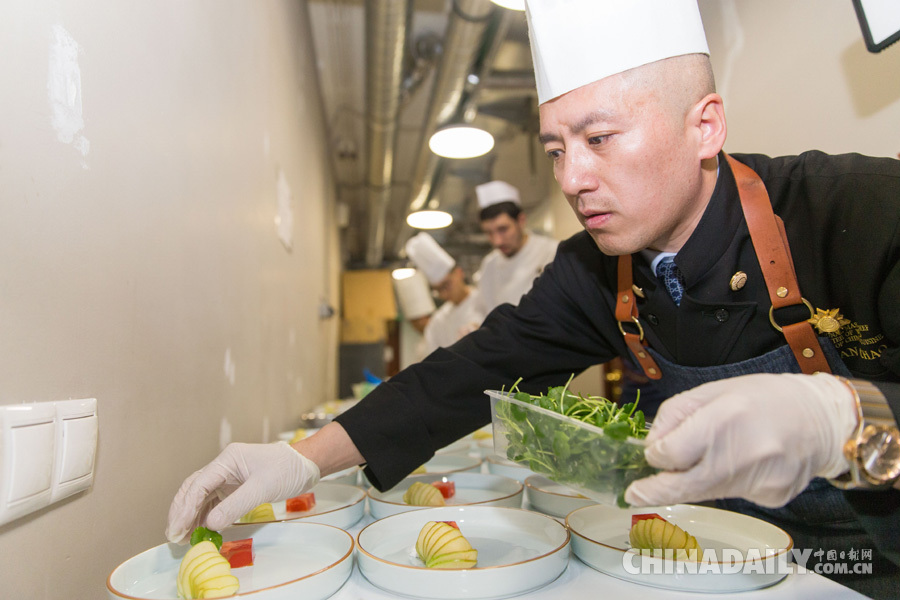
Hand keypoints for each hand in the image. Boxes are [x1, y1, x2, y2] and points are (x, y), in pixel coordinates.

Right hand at [166, 441, 319, 542]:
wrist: (306, 465)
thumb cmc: (288, 469)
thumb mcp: (262, 488)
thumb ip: (235, 506)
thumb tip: (210, 524)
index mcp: (228, 460)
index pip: (198, 484)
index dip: (185, 508)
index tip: (178, 528)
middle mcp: (224, 467)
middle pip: (194, 489)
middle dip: (181, 512)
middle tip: (174, 536)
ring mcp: (228, 477)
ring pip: (201, 496)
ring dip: (190, 516)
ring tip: (183, 537)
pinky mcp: (235, 487)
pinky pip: (214, 502)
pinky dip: (205, 516)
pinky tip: (200, 530)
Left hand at [625, 373, 856, 507]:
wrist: (823, 419)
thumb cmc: (764, 398)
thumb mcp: (713, 390)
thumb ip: (676, 416)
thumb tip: (652, 446)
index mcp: (724, 421)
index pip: (670, 455)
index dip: (657, 455)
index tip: (654, 454)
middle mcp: (742, 455)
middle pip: (683, 487)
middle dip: (654, 492)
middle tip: (634, 494)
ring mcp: (760, 482)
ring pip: (706, 493)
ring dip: (693, 482)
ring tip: (706, 460)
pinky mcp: (771, 498)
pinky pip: (734, 494)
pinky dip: (727, 482)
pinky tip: (747, 463)